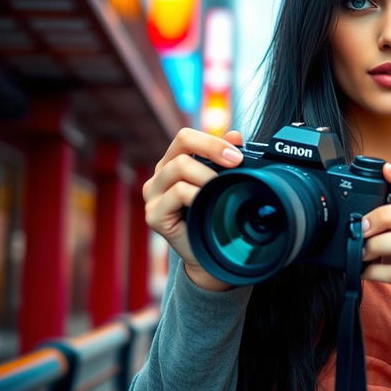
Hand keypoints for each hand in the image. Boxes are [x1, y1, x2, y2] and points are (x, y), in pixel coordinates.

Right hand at [143, 128, 243, 290]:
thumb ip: (226, 158)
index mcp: (173, 162)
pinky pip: (177, 193)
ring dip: (207, 176)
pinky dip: (197, 195)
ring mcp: (153, 195)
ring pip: (179, 167)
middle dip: (213, 151)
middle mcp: (160, 175)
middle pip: (181, 146)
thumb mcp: (223, 182)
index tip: (237, 155)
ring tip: (221, 190)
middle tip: (237, 165)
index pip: (186, 137)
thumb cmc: (216, 214)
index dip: (212, 141)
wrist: (211, 255)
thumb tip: (236, 135)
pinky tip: (207, 204)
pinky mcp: (153, 215)